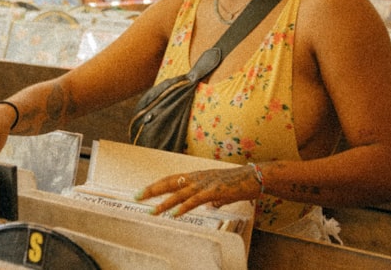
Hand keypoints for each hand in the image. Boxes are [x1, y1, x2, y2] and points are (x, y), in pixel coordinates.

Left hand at [134, 163, 262, 216]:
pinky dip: (184, 207)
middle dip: (152, 190)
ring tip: (152, 211)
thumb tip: (210, 205)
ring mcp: (204, 184)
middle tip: (137, 196)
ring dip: (164, 203)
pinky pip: (195, 200)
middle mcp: (197, 178)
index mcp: (196, 176)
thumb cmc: (238, 183)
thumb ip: (213, 198)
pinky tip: (175, 213)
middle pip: (169, 183)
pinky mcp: (213, 191)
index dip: (157, 185)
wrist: (254, 177)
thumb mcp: (221, 191)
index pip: (171, 179)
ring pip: (179, 193)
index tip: (143, 191)